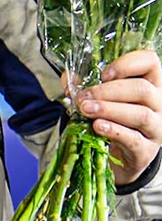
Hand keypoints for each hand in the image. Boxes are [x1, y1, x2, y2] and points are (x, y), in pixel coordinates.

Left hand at [77, 48, 161, 185]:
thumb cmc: (114, 122)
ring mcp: (156, 128)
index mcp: (150, 85)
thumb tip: (68, 80)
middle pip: (142, 89)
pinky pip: (133, 138)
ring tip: (86, 109)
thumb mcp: (103, 100)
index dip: (128, 63)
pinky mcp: (146, 150)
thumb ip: (86, 86)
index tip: (104, 73)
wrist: (119, 158)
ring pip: (141, 114)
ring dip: (109, 110)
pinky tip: (97, 126)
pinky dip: (114, 131)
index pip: (151, 62)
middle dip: (108, 91)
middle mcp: (159, 104)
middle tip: (84, 97)